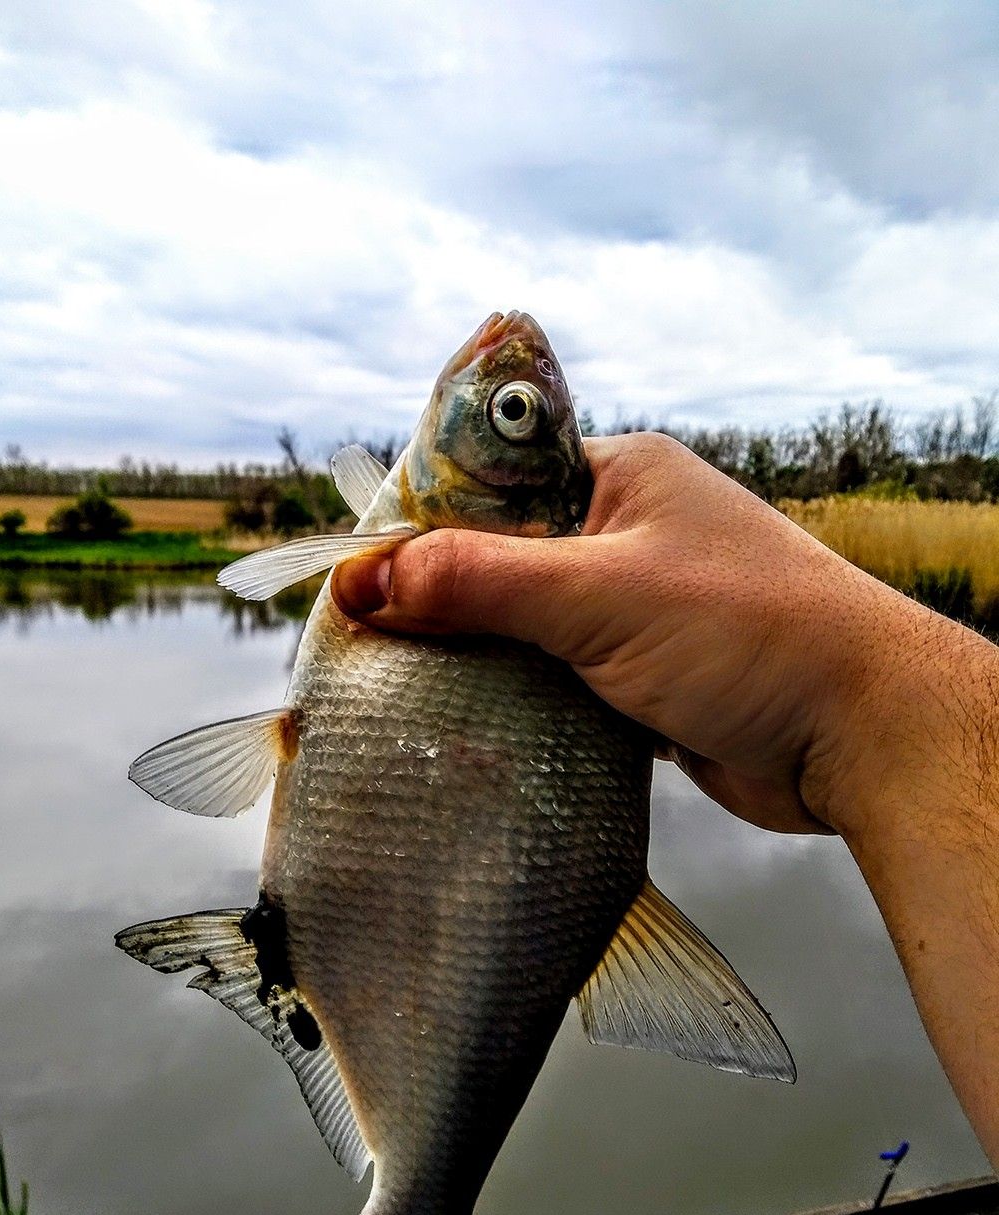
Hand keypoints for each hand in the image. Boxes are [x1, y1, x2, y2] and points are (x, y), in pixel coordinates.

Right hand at [332, 432, 906, 836]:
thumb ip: (481, 581)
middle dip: (441, 603)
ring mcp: (634, 609)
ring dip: (478, 661)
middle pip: (498, 560)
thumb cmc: (747, 636)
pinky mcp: (640, 678)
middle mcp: (623, 534)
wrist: (861, 735)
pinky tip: (467, 727)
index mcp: (618, 477)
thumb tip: (364, 578)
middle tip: (366, 646)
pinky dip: (517, 702)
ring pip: (523, 628)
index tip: (354, 576)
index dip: (420, 524)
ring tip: (399, 694)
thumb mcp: (600, 595)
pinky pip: (554, 680)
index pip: (490, 482)